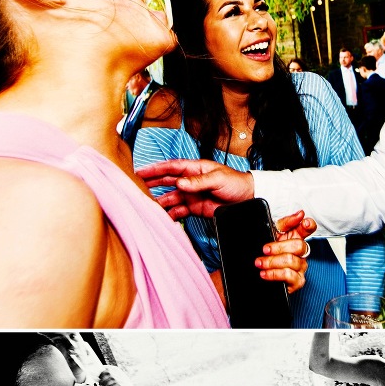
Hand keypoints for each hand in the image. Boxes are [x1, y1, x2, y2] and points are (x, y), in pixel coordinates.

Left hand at [96, 369, 125, 385]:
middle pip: (111, 373)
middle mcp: (119, 377)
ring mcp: (122, 382)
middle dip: (104, 378)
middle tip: (100, 384)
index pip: (108, 370)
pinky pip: (117, 385)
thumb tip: (94, 384)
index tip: (98, 378)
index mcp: (115, 376)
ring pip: (114, 379)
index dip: (102, 373)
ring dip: (107, 383)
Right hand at [137, 160, 253, 219]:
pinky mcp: (195, 208)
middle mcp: (191, 182)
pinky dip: (171, 215)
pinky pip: (179, 211)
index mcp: (195, 169)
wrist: (247, 199)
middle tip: (137, 186)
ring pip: (171, 198)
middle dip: (152, 184)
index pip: (172, 167)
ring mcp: (192, 195)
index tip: (142, 171)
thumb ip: (198, 181)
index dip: (156, 169)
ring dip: (160, 201)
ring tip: (146, 205)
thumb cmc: (235, 183)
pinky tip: (163, 217)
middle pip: (167, 182)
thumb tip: (180, 183)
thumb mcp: (218, 178)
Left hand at [255, 211, 316, 293]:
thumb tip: (299, 214)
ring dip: (272, 262)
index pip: (309, 229)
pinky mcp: (297, 282)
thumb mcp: (272, 234)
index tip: (304, 222)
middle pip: (299, 246)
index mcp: (295, 238)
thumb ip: (285, 223)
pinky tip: (265, 274)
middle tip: (265, 249)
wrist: (256, 275)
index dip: (309, 225)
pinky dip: (274, 274)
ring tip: (260, 263)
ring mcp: (300, 267)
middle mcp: (301, 253)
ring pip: (292, 261)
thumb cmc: (267, 255)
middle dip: (279, 247)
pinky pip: (290, 276)